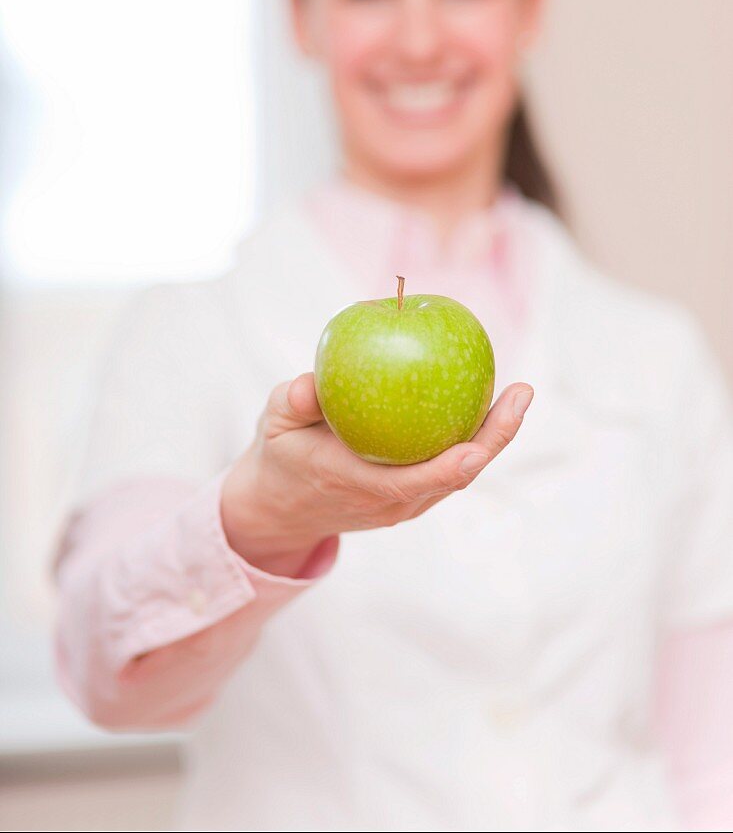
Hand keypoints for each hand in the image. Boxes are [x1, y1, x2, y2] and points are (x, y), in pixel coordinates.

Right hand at [221, 373, 533, 575]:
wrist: (283, 506)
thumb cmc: (280, 456)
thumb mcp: (273, 424)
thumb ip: (291, 403)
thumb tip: (310, 384)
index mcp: (358, 485)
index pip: (415, 482)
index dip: (452, 465)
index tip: (480, 443)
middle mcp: (391, 501)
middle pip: (456, 475)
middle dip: (496, 438)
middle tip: (522, 392)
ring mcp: (405, 502)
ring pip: (461, 472)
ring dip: (494, 437)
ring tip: (519, 394)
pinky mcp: (411, 493)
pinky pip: (451, 466)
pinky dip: (474, 437)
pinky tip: (487, 400)